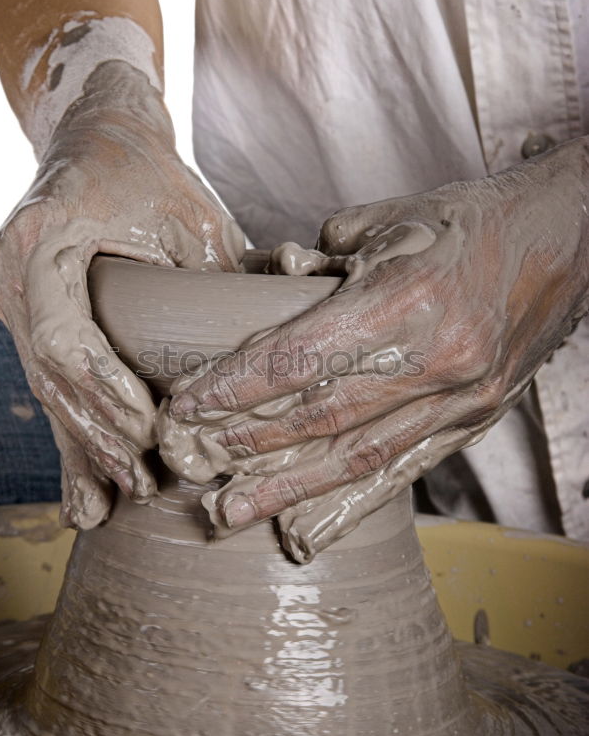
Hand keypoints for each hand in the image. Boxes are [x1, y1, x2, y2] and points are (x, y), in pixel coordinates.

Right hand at [0, 60, 244, 528]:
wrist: (96, 132)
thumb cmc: (149, 171)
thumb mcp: (192, 220)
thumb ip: (219, 284)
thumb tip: (277, 352)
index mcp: (44, 238)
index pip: (65, 337)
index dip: (105, 393)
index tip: (150, 432)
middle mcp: (10, 269)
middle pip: (50, 375)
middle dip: (99, 435)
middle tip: (143, 482)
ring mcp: (7, 292)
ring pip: (44, 386)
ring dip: (85, 443)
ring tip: (118, 496)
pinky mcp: (22, 310)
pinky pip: (45, 378)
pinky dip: (72, 429)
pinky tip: (85, 489)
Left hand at [166, 140, 587, 560]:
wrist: (573, 234)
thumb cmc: (476, 218)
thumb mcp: (392, 218)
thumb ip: (322, 255)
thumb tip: (264, 281)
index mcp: (406, 297)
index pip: (298, 356)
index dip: (235, 387)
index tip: (186, 406)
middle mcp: (437, 358)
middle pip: (321, 415)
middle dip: (248, 442)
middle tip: (194, 465)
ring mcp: (463, 397)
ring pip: (359, 453)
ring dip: (290, 486)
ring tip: (235, 510)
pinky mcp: (479, 416)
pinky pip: (406, 465)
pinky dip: (353, 494)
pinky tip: (313, 517)